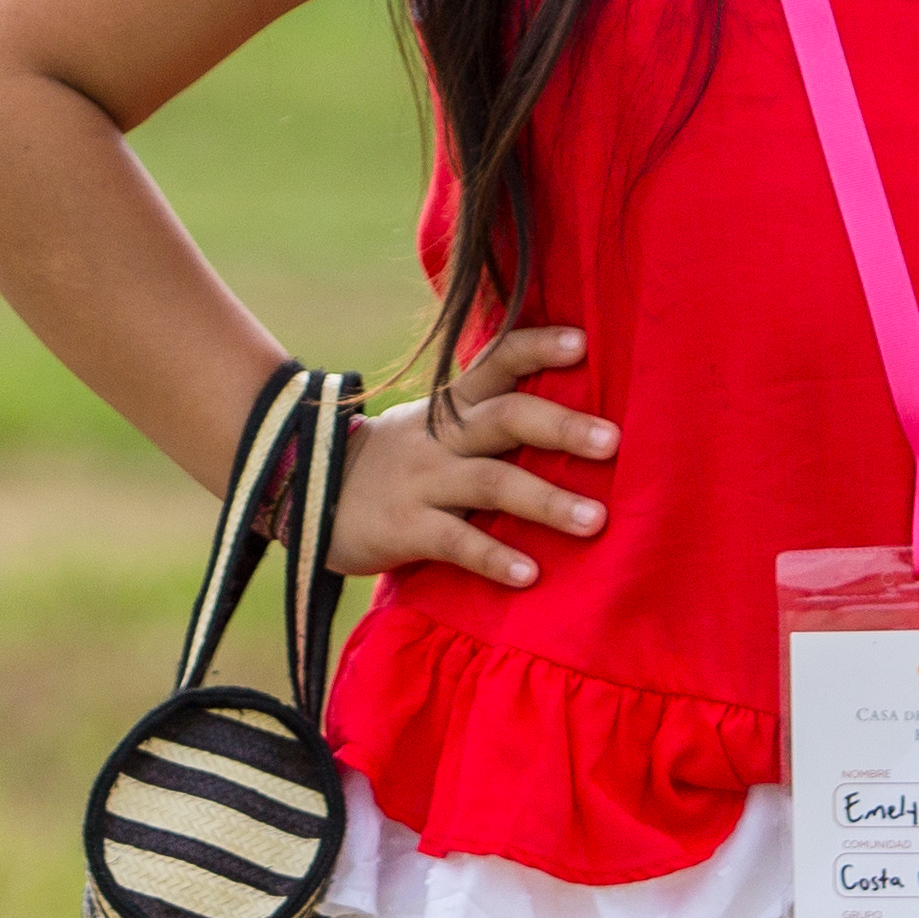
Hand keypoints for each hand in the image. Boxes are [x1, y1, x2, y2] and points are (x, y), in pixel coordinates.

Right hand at [327, 325, 614, 587]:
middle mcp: (442, 437)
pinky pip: (456, 542)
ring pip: (491, 483)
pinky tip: (530, 575)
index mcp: (452, 407)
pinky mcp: (404, 528)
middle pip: (506, 417)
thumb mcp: (433, 426)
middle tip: (614, 441)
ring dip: (546, 501)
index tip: (583, 342)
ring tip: (596, 521)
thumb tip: (569, 416)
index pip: (497, 361)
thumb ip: (486, 418)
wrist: (304, 493)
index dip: (537, 347)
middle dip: (561, 426)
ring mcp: (423, 482)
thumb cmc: (396, 462)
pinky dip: (494, 558)